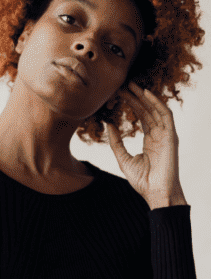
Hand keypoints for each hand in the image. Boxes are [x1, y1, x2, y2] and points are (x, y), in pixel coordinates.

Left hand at [105, 82, 186, 208]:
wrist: (155, 193)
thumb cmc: (142, 180)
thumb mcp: (123, 158)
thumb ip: (116, 142)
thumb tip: (108, 124)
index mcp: (150, 140)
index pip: (142, 117)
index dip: (132, 105)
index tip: (119, 94)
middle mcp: (159, 135)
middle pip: (148, 111)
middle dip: (136, 97)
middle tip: (123, 85)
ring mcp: (166, 135)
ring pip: (155, 110)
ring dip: (144, 97)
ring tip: (132, 85)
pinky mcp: (171, 137)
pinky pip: (165, 116)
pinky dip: (156, 103)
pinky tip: (146, 93)